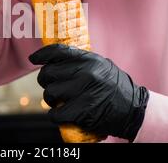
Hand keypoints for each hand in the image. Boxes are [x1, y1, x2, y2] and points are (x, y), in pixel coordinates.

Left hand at [29, 44, 149, 140]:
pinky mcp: (83, 111)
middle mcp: (86, 72)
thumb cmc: (115, 88)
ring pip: (50, 93)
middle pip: (49, 73)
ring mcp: (84, 92)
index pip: (58, 51)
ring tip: (58, 102)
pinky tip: (60, 115)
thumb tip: (55, 60)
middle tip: (51, 87)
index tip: (33, 59)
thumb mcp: (101, 66)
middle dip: (45, 81)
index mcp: (90, 59)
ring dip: (50, 100)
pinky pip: (56, 113)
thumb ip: (81, 62)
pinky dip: (55, 116)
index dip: (42, 54)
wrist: (134, 110)